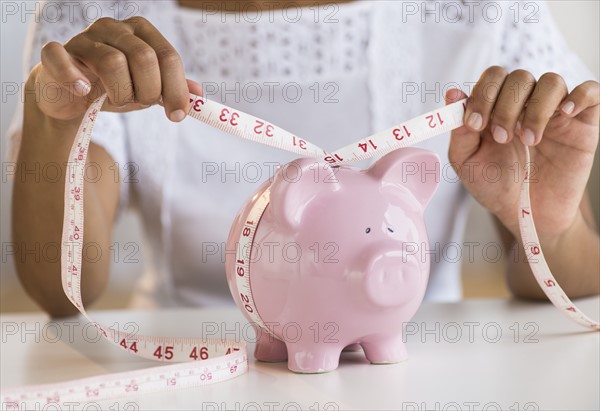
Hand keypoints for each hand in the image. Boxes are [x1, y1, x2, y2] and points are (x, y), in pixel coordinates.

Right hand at [28, 16, 201, 122]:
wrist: (71, 94)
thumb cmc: (114, 87)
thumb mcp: (148, 88)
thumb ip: (173, 89)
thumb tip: (198, 94)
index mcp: (141, 32)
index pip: (168, 56)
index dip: (176, 89)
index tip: (177, 115)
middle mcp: (114, 28)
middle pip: (144, 58)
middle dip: (148, 91)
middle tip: (140, 104)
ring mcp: (83, 39)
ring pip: (112, 62)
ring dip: (120, 93)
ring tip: (116, 100)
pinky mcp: (57, 54)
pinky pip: (61, 57)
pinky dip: (75, 77)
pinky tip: (85, 91)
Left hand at [446, 66, 598, 243]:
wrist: (526, 214)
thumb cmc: (495, 186)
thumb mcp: (468, 162)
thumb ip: (460, 130)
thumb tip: (452, 94)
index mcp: (496, 107)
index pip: (493, 78)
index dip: (482, 94)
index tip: (475, 125)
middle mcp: (525, 104)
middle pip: (519, 78)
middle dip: (505, 106)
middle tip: (501, 138)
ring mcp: (555, 112)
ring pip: (551, 82)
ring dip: (535, 109)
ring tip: (528, 140)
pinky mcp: (582, 123)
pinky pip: (591, 92)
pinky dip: (579, 96)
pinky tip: (564, 114)